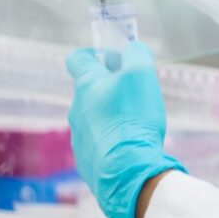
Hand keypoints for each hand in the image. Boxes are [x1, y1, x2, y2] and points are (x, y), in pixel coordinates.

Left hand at [65, 41, 185, 217]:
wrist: (127, 170)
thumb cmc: (134, 118)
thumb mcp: (142, 74)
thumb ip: (136, 54)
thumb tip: (132, 47)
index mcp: (86, 85)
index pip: (77, 58)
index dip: (94, 54)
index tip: (113, 59)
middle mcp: (76, 109)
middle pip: (90, 90)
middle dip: (111, 88)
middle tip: (136, 94)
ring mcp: (79, 136)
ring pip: (94, 118)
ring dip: (111, 117)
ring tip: (136, 125)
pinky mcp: (86, 160)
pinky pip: (98, 143)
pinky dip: (112, 142)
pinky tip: (130, 147)